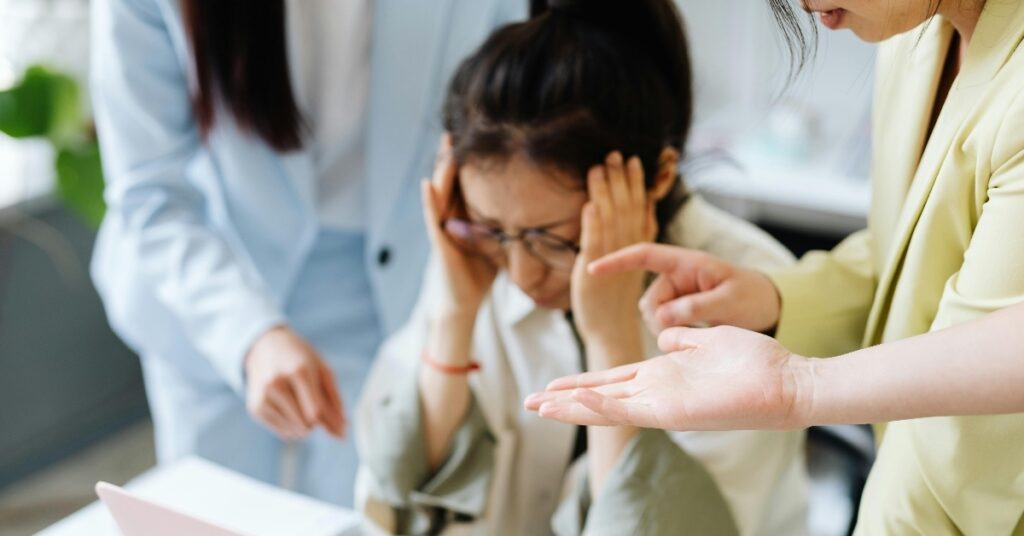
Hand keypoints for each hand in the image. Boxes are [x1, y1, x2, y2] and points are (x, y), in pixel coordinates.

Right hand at [245, 326, 345, 439]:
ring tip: (301, 405)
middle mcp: (276, 383)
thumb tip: (342, 432)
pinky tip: (288, 408)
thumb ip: (334, 401)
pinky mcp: (255, 408)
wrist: (265, 347)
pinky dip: (291, 427)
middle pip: (305, 424)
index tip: (334, 422)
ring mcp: (263, 396)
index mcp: (299, 370)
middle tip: (315, 407)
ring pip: (293, 431)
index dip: (327, 422)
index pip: (315, 411)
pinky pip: (282, 432)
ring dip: (304, 426)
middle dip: (316, 423)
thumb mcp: (323, 371)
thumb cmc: (302, 359)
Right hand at [422, 135, 497, 319]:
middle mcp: (451, 217)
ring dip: (442, 170)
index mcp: (466, 215)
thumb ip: (506, 223)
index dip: (471, 159)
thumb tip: (536, 209)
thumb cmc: (479, 273)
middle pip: (451, 180)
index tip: (479, 134)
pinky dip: (430, 201)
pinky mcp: (440, 242)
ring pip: (440, 193)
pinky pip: (433, 218)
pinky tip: (428, 184)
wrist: (462, 301)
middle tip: (456, 130)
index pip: (467, 181)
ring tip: (445, 146)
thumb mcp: (496, 241)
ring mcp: (443, 228)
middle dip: (453, 155)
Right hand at [524, 325, 812, 430]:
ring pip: (607, 408)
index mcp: (663, 375)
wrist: (787, 381)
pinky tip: (576, 402)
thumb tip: (664, 335)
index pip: (612, 381)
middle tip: (530, 403)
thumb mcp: (709, 340)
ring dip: (573, 407)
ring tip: (540, 406)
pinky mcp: (674, 411)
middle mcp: (658, 392)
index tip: (552, 385)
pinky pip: (631, 408)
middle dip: (564, 401)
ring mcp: (663, 404)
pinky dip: (601, 406)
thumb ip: (683, 341)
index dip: (581, 384)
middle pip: (600, 397)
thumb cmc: (755, 362)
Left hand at [571, 152, 650, 352]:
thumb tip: (635, 214)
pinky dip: (592, 224)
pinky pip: (595, 246)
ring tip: (598, 169)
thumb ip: (632, 239)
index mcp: (639, 249)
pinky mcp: (593, 274)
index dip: (638, 186)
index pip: (640, 210)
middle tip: (615, 154)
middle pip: (626, 210)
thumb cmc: (616, 302)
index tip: (637, 161)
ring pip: (610, 222)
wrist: (611, 334)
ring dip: (604, 194)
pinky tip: (589, 204)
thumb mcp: (629, 266)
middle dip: (620, 181)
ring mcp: (611, 263)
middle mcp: (628, 252)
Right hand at [588, 243, 781, 333]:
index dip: (617, 261)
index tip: (592, 269)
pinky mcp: (679, 310)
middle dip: (660, 319)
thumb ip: (695, 307)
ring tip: (697, 332)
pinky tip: (693, 335)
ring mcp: (677, 294)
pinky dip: (672, 332)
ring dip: (666, 328)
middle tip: (686, 333)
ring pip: (653, 315)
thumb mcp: (729, 301)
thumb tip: (661, 318)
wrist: (768, 307)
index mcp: (687, 263)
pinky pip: (662, 323)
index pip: (644, 255)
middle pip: (648, 299)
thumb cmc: (752, 296)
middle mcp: (677, 276)